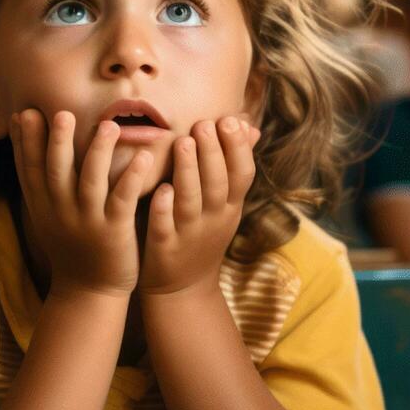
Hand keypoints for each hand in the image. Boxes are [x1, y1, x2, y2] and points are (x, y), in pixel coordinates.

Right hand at [10, 109, 151, 297]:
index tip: (25, 114)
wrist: (89, 292)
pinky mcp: (115, 233)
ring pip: (91, 183)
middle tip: (62, 113)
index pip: (30, 170)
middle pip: (57, 173)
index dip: (26, 143)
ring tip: (109, 126)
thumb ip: (38, 182)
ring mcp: (88, 223)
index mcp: (44, 207)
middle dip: (58, 143)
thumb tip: (23, 140)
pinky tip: (144, 157)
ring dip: (99, 153)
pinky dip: (131, 178)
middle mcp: (62, 212)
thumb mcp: (46, 215)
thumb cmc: (71, 244)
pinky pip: (123, 201)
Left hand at [139, 116, 259, 296]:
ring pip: (191, 200)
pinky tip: (162, 189)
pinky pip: (165, 226)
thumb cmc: (203, 234)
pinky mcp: (165, 248)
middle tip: (204, 124)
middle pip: (218, 183)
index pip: (242, 174)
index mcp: (229, 206)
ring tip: (182, 142)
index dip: (238, 148)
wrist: (183, 290)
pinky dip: (165, 209)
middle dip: (213, 152)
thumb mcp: (226, 204)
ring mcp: (190, 234)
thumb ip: (232, 165)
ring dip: (188, 171)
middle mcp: (214, 219)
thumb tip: (248, 124)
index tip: (230, 119)